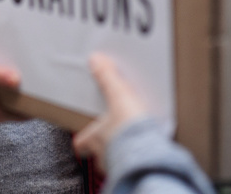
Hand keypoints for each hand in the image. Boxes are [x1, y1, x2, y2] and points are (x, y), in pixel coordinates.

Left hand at [72, 53, 148, 170]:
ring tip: (132, 141)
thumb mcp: (118, 96)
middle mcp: (104, 154)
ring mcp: (119, 165)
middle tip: (113, 134)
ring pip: (115, 159)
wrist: (149, 155)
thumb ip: (107, 78)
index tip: (83, 135)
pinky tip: (146, 151)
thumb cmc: (130, 130)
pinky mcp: (137, 169)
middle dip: (105, 143)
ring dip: (122, 151)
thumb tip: (95, 60)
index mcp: (95, 138)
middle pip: (98, 151)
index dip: (82, 138)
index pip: (80, 143)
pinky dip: (138, 158)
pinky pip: (134, 166)